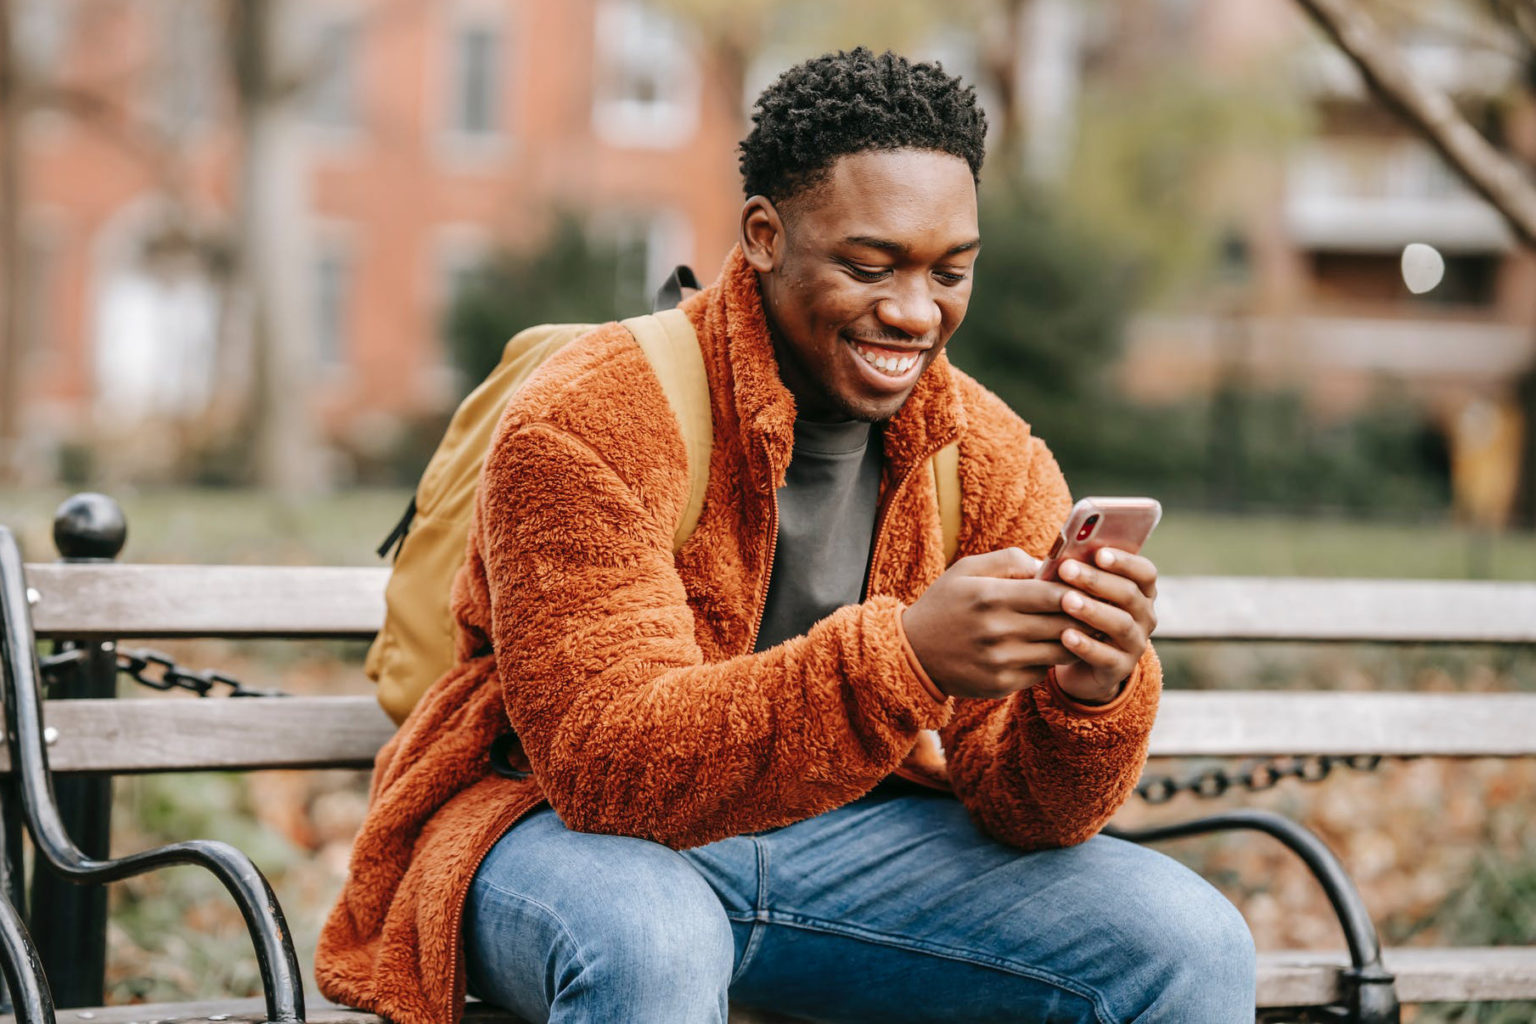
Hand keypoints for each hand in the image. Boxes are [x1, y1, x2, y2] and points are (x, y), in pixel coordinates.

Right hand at [901, 548, 1078, 699]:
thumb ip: (1010, 560)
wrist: (912, 653)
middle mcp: (997, 630)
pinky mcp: (1001, 684)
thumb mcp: (967, 570)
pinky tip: (1047, 649)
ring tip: (1080, 629)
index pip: (1052, 594)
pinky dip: (1048, 660)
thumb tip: (1050, 565)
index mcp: (990, 596)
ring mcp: (1000, 661)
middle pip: (1062, 624)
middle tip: (1095, 609)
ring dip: (1074, 640)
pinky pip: (1042, 672)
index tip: (1087, 588)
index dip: (1077, 591)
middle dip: (1084, 616)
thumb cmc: (945, 604)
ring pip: (1059, 651)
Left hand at [1052, 548, 1158, 702]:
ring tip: (1067, 601)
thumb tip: (1061, 556)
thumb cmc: (1082, 617)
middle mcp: (1145, 617)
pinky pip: (1106, 657)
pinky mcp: (1120, 669)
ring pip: (1120, 624)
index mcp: (1141, 592)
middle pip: (1128, 594)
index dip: (1124, 561)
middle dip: (1096, 580)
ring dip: (1092, 610)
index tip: (1099, 553)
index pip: (1145, 572)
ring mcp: (1135, 644)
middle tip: (1067, 570)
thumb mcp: (1085, 594)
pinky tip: (1065, 635)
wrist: (1082, 665)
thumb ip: (1081, 575)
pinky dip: (1086, 645)